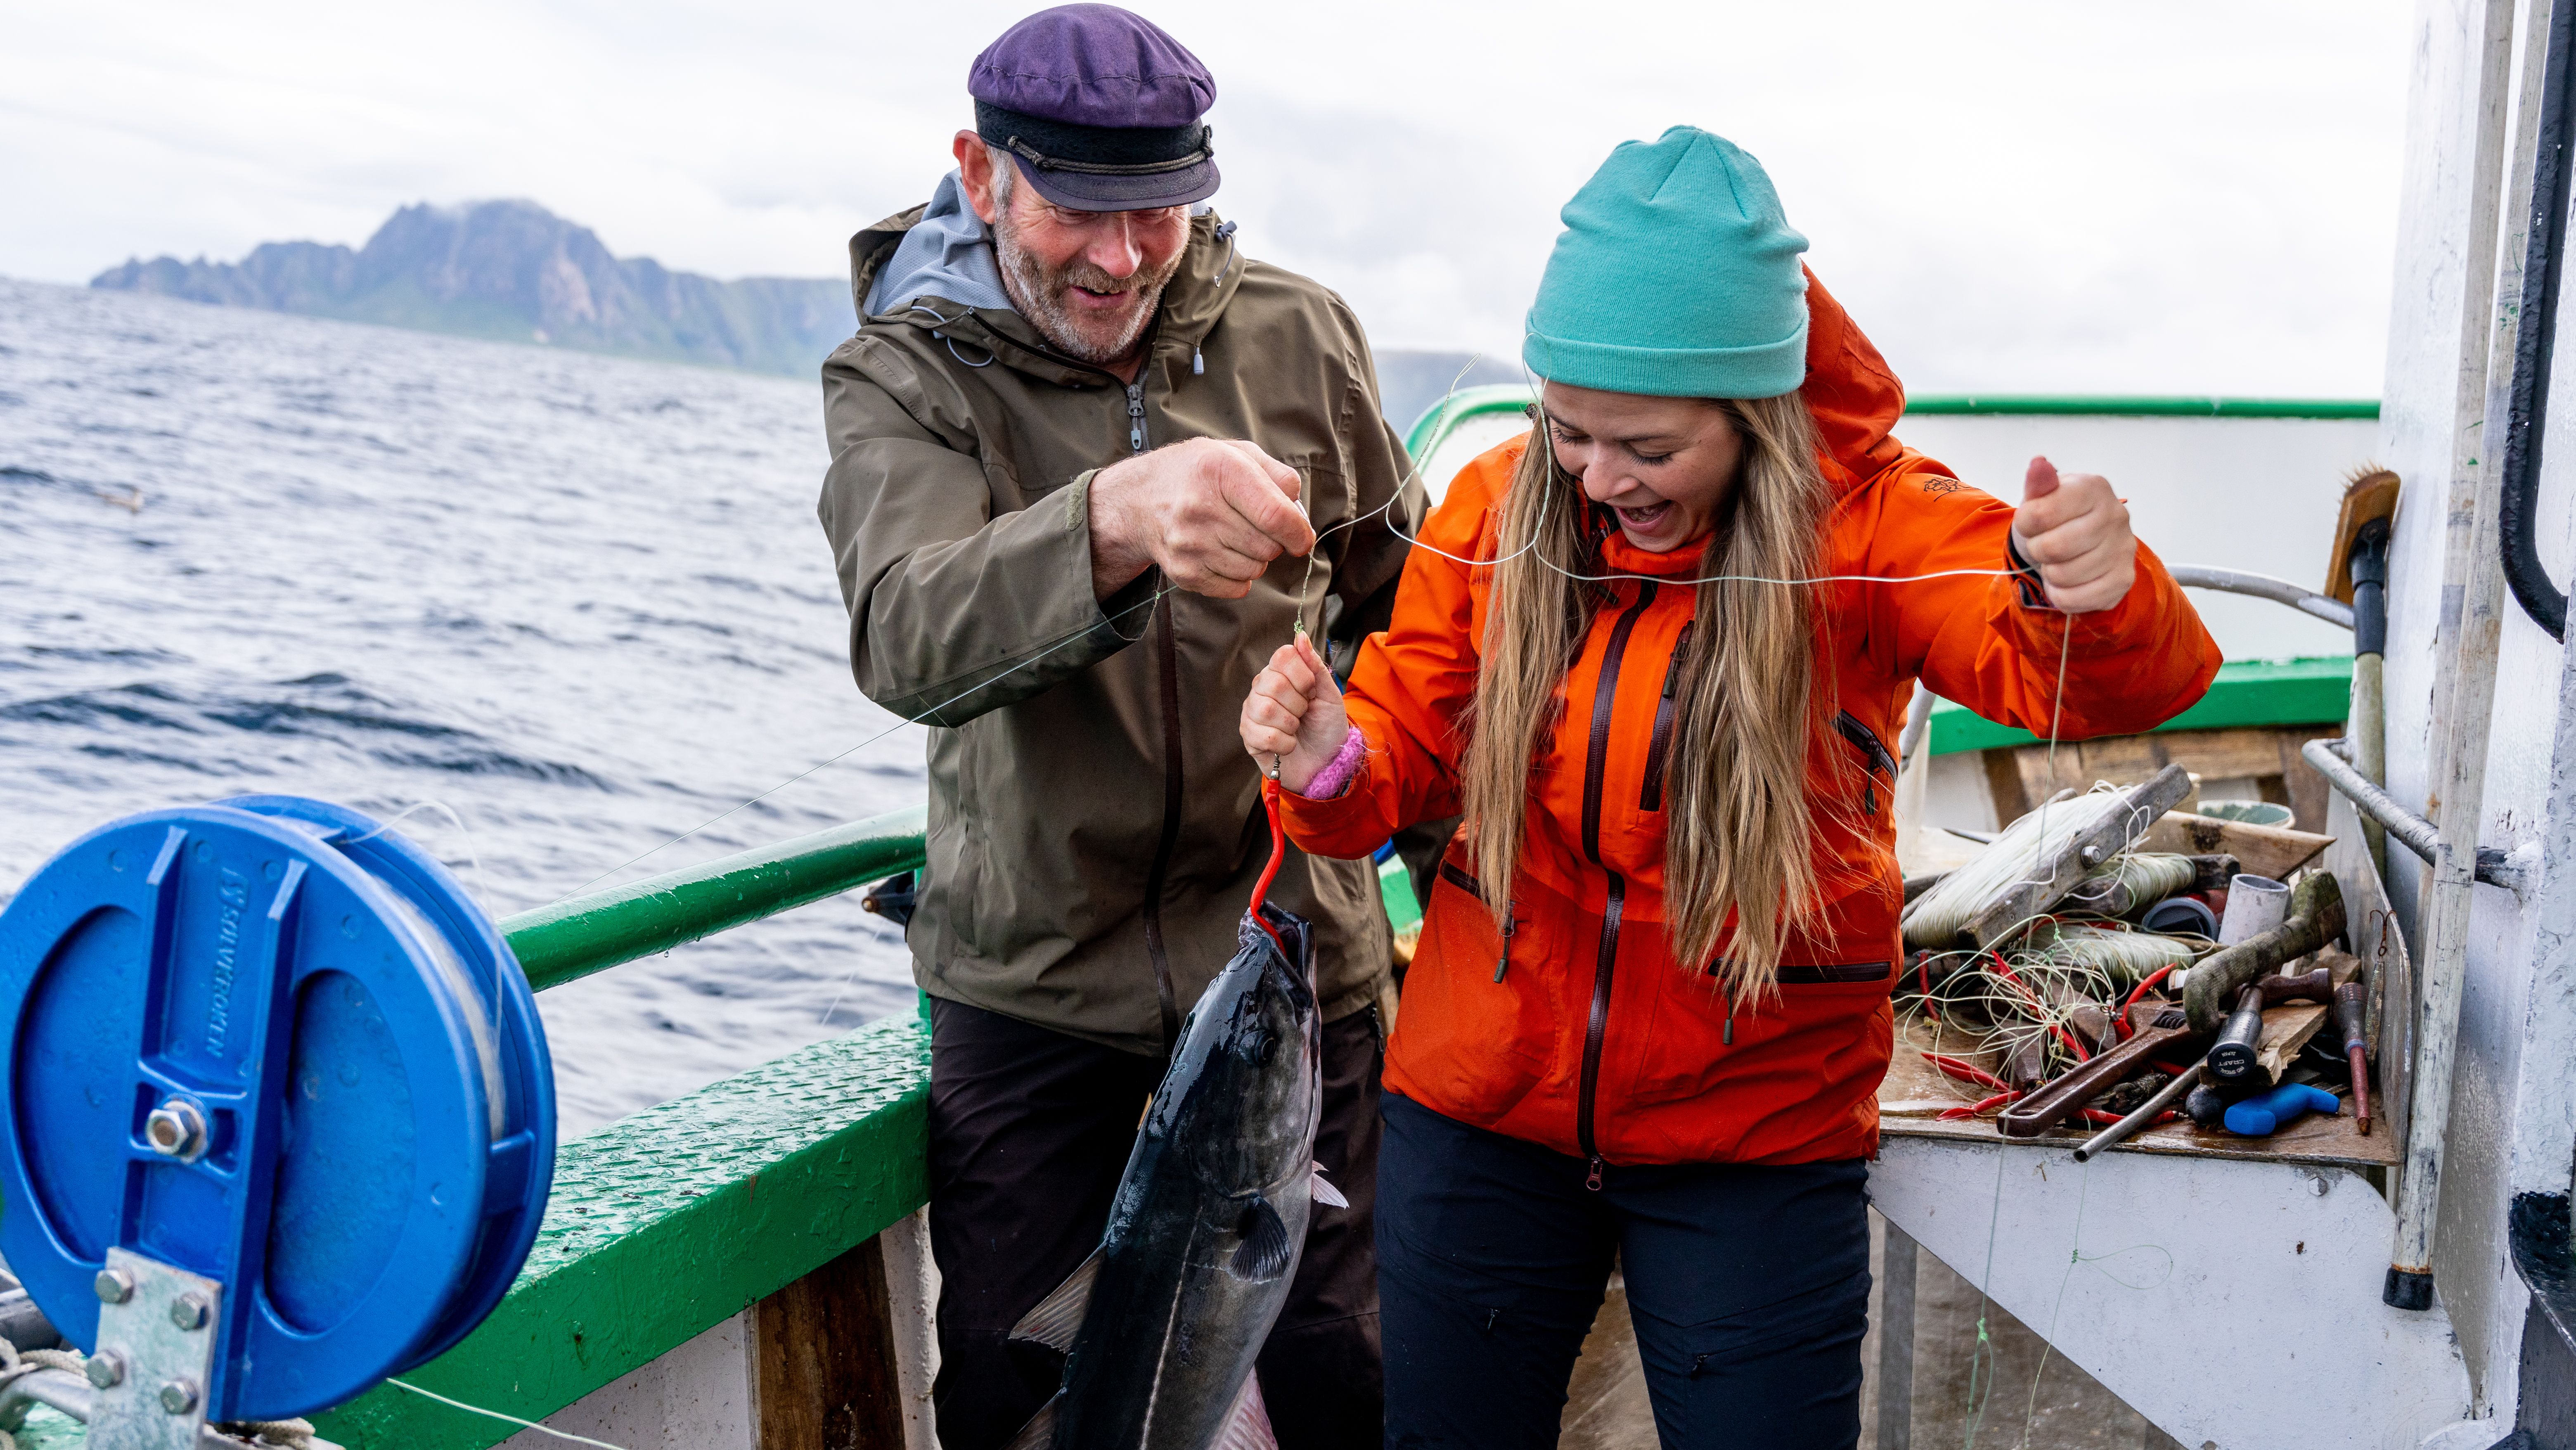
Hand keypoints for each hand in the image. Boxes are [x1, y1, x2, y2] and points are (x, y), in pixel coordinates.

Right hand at [1089, 437, 1316, 599]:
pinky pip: (1236, 588)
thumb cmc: (1197, 475)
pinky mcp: (1184, 573)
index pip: (1274, 515)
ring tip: (1234, 536)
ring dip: (1256, 558)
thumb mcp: (1236, 454)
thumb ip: (1277, 476)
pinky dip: (1239, 576)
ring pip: (1254, 569)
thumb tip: (1299, 514)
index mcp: (1219, 470)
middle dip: (1274, 541)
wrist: (1139, 500)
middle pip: (1268, 546)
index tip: (1302, 538)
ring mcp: (1189, 544)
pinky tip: (1221, 552)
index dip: (1298, 532)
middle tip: (1256, 527)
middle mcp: (1200, 508)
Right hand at [1240, 636, 1348, 793]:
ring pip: (1266, 709)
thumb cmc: (1326, 727)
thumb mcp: (1329, 695)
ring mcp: (1252, 712)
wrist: (1325, 762)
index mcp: (1280, 673)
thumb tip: (1300, 635)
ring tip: (1295, 729)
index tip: (1311, 691)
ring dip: (1291, 724)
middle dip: (1298, 703)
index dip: (1302, 675)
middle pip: (1274, 683)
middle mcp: (1261, 689)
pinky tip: (1288, 744)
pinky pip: (1263, 735)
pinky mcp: (1249, 737)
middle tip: (1303, 713)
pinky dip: (1285, 744)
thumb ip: (1315, 666)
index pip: (1283, 656)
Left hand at [2010, 456, 2136, 612]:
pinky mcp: (2123, 579)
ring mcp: (2124, 548)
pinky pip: (2075, 599)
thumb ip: (2038, 484)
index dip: (2025, 524)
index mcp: (2093, 487)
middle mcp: (2116, 514)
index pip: (2041, 513)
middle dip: (2038, 550)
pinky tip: (2067, 581)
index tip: (2030, 522)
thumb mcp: (2041, 498)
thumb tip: (2038, 464)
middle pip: (2053, 547)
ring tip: (2058, 562)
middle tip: (2045, 545)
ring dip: (2050, 573)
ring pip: (2063, 575)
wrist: (2081, 546)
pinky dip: (2061, 595)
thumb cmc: (2056, 519)